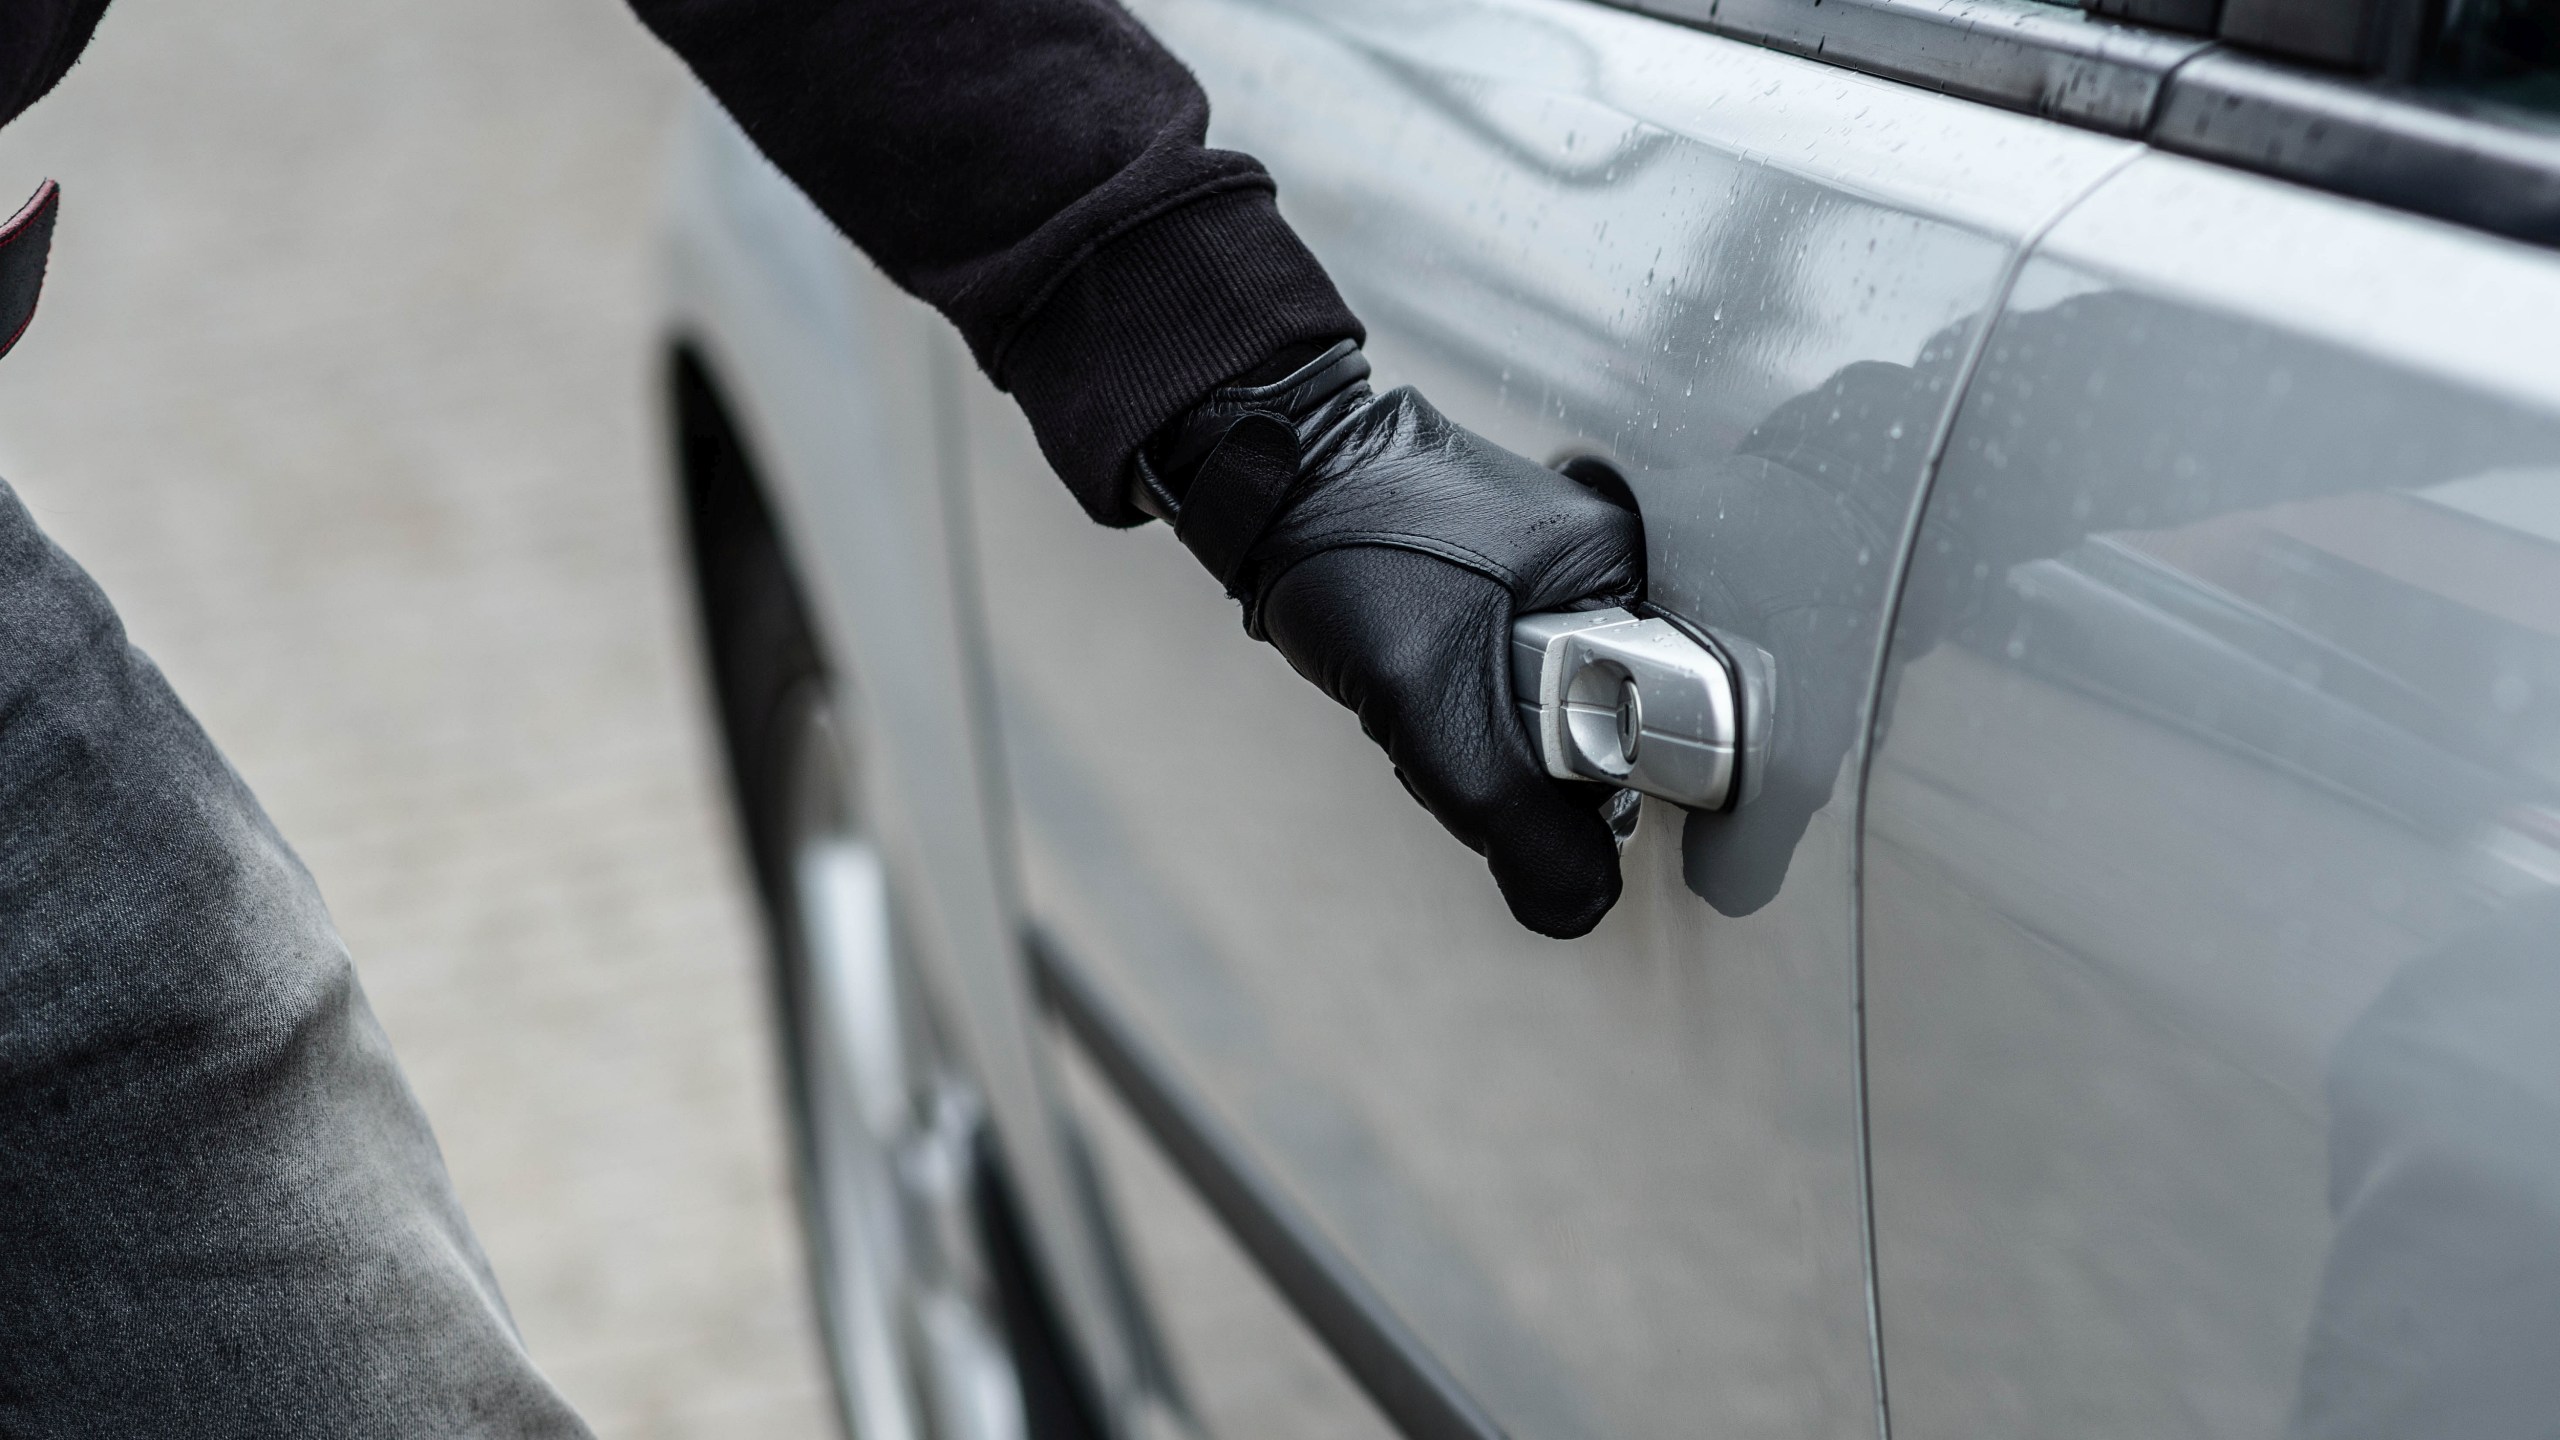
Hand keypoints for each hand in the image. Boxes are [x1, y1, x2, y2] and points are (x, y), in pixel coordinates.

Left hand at [1137, 344, 1641, 936]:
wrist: (1263, 474)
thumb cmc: (1349, 538)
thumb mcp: (1431, 688)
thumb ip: (1510, 809)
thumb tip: (1578, 904)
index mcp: (1623, 566)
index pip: (1661, 717)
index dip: (1589, 772)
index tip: (1524, 765)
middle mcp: (1601, 569)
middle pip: (1595, 730)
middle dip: (1514, 756)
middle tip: (1443, 715)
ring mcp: (1547, 582)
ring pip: (1537, 723)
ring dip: (1470, 735)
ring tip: (1410, 685)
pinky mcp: (1494, 597)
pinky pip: (1494, 694)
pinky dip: (1446, 708)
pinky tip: (1403, 680)